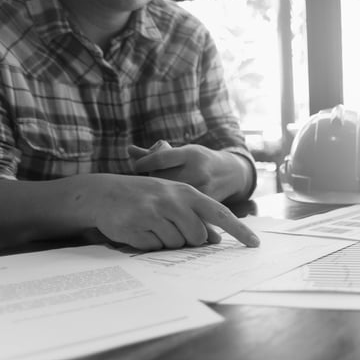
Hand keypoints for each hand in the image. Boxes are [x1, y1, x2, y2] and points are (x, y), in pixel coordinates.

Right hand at [79, 173, 259, 250]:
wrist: (104, 193)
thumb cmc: (146, 197)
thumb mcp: (174, 199)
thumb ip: (196, 216)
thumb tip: (214, 239)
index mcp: (187, 193)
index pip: (221, 213)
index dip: (239, 230)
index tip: (255, 244)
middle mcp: (173, 201)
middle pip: (198, 236)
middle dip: (189, 240)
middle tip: (170, 228)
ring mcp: (154, 213)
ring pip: (176, 244)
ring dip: (167, 242)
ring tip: (152, 226)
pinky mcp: (137, 227)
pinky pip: (154, 248)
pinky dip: (149, 244)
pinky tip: (139, 229)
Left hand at [129, 142, 252, 202]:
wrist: (231, 174)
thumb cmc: (200, 160)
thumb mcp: (183, 152)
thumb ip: (156, 154)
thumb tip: (128, 149)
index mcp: (191, 154)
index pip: (160, 158)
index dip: (144, 163)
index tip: (137, 166)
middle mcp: (198, 170)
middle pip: (163, 180)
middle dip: (152, 182)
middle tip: (148, 183)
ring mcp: (204, 188)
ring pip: (172, 197)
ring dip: (160, 198)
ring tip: (157, 195)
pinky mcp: (207, 203)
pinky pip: (183, 209)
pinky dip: (173, 209)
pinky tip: (168, 207)